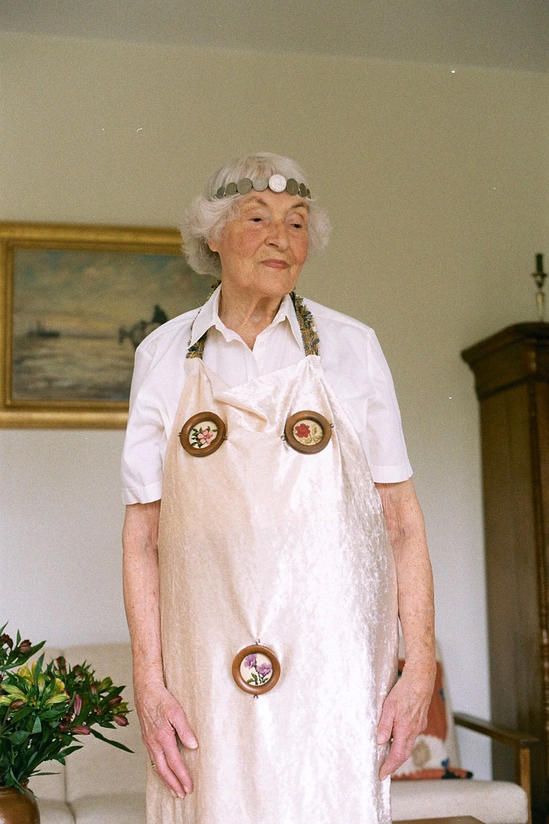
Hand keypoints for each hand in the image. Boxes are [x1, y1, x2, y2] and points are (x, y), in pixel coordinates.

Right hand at [135, 682, 197, 797]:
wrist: (145, 690)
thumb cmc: (162, 698)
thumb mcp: (176, 711)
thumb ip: (185, 729)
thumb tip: (193, 746)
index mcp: (162, 737)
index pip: (175, 762)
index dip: (182, 776)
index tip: (189, 787)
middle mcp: (154, 743)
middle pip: (164, 770)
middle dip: (173, 784)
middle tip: (182, 795)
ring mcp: (149, 741)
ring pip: (157, 766)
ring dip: (166, 779)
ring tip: (174, 789)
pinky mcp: (147, 738)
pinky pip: (153, 758)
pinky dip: (160, 769)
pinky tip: (164, 771)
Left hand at [377, 669, 432, 779]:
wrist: (420, 680)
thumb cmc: (404, 691)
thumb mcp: (389, 707)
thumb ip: (384, 725)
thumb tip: (379, 742)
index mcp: (405, 730)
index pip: (397, 755)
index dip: (389, 767)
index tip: (382, 775)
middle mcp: (414, 731)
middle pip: (404, 754)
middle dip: (394, 764)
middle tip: (384, 770)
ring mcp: (418, 726)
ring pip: (408, 745)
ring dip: (399, 753)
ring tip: (387, 756)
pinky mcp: (420, 721)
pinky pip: (411, 736)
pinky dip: (404, 741)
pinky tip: (396, 736)